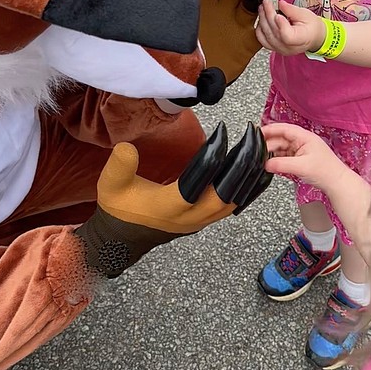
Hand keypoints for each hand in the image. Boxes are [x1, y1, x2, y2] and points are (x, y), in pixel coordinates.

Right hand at [98, 122, 271, 235]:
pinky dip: (251, 186)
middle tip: (251, 134)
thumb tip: (126, 148)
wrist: (123, 238)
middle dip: (243, 163)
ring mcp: (202, 220)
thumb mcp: (110, 185)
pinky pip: (237, 203)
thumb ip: (118, 167)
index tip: (222, 131)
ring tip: (260, 144)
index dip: (212, 157)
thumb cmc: (119, 208)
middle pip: (227, 194)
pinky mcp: (208, 218)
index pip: (198, 183)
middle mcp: (191, 217)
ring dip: (251, 174)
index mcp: (168, 208)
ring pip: (237, 200)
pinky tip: (260, 166)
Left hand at [256, 0, 325, 55]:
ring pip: (266, 36)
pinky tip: (262, 19)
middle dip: (268, 15)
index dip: (281, 25)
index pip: (287, 36)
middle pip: (274, 32)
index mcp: (301, 39)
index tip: (278, 14)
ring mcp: (281, 49)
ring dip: (262, 20)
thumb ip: (292, 10)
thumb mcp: (305, 14)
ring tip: (262, 8)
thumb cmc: (311, 26)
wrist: (313, 37)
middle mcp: (289, 47)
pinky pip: (263, 40)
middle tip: (266, 3)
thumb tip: (281, 4)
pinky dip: (260, 29)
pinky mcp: (274, 48)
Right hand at [262, 123, 349, 192]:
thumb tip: (266, 164)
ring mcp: (301, 150)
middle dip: (269, 144)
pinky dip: (277, 159)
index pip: (284, 128)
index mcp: (304, 137)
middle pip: (281, 138)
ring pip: (282, 148)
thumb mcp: (301, 166)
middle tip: (257, 151)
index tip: (257, 133)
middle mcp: (302, 141)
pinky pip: (285, 156)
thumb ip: (281, 164)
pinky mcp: (300, 159)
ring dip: (272, 152)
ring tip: (262, 158)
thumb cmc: (326, 171)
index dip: (270, 129)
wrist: (337, 183)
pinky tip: (271, 163)